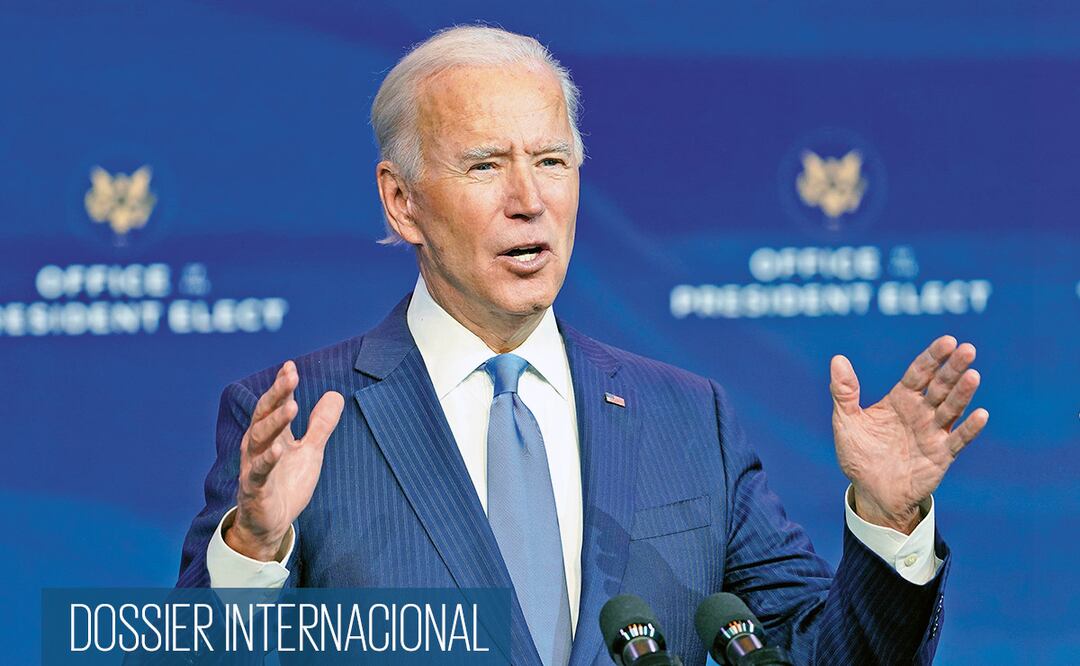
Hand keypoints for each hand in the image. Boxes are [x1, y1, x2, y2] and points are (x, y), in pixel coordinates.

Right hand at [224, 361, 344, 560]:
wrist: (271, 523)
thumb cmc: (286, 483)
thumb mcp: (310, 451)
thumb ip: (321, 425)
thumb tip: (335, 394)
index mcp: (271, 435)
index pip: (274, 404)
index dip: (281, 386)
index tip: (291, 366)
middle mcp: (257, 446)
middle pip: (264, 414)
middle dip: (277, 394)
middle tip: (291, 375)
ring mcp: (253, 466)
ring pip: (259, 439)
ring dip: (275, 421)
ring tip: (292, 405)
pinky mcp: (254, 489)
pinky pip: (258, 472)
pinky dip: (267, 460)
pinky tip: (278, 449)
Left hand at [830, 336, 988, 533]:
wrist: (871, 492)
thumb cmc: (859, 455)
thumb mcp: (846, 422)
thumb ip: (844, 392)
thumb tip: (838, 359)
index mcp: (900, 399)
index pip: (919, 373)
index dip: (932, 357)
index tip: (947, 341)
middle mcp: (921, 412)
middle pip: (940, 385)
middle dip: (953, 368)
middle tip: (968, 349)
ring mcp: (933, 433)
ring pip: (951, 408)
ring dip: (963, 393)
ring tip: (973, 375)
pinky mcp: (941, 456)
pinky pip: (957, 440)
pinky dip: (969, 429)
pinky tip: (980, 414)